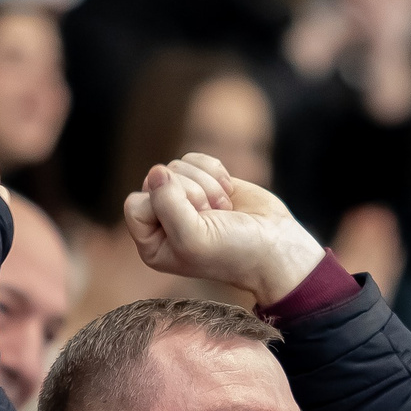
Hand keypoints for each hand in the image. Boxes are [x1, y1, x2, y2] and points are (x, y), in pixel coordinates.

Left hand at [121, 152, 325, 305]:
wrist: (276, 246)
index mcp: (152, 242)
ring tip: (223, 210)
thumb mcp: (193, 237)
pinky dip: (215, 171)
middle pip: (155, 180)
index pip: (135, 204)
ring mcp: (184, 198)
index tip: (191, 220)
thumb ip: (166, 204)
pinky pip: (194, 158)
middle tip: (213, 217)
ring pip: (177, 166)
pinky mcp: (205, 180)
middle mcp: (163, 219)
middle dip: (190, 193)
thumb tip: (156, 170)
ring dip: (207, 185)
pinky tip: (228, 194)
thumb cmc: (234, 251)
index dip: (163, 204)